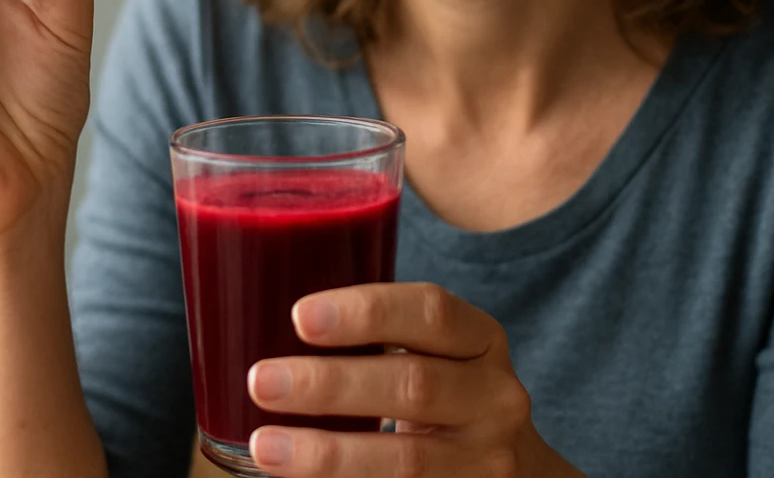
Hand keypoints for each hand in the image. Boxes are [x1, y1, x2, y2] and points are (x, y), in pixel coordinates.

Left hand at [246, 283, 583, 476]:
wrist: (514, 471)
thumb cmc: (446, 395)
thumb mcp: (436, 355)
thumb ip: (380, 338)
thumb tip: (258, 319)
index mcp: (481, 340)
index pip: (430, 312)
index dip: (367, 311)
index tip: (299, 316)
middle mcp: (495, 398)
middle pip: (412, 386)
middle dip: (330, 384)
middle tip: (261, 380)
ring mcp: (487, 460)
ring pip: (405, 461)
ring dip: (328, 454)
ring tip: (265, 445)